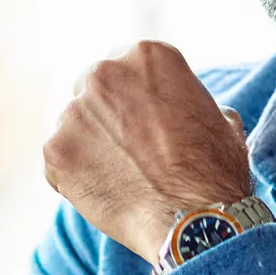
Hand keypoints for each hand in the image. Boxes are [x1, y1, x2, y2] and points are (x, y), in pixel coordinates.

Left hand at [43, 40, 251, 262]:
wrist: (194, 219)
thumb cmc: (215, 172)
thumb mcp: (220, 118)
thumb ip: (189, 102)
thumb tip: (185, 110)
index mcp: (147, 56)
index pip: (126, 64)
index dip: (134, 94)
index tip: (143, 118)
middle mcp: (104, 73)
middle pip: (92, 88)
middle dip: (105, 115)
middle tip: (128, 149)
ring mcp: (74, 112)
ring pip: (73, 125)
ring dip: (90, 146)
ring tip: (121, 178)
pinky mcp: (55, 150)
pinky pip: (58, 162)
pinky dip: (75, 178)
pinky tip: (107, 194)